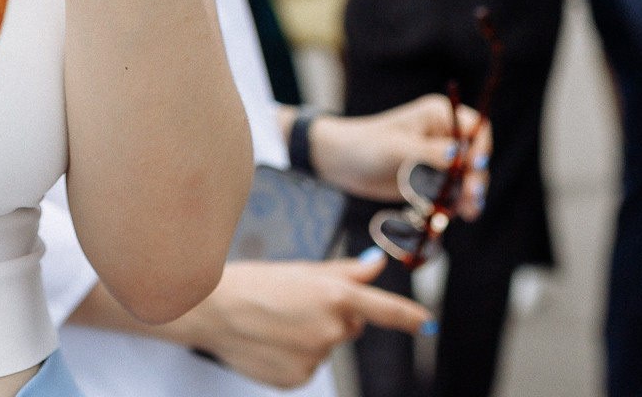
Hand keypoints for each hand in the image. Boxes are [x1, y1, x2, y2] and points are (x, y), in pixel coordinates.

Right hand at [179, 259, 429, 386]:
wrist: (213, 310)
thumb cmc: (255, 283)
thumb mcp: (302, 270)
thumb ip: (345, 271)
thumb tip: (376, 263)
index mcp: (334, 295)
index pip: (385, 310)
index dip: (411, 318)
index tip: (429, 324)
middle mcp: (330, 328)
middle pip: (350, 326)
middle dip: (333, 316)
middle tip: (297, 304)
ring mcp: (315, 357)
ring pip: (328, 346)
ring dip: (312, 336)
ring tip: (278, 322)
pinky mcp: (299, 377)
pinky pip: (309, 366)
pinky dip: (295, 355)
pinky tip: (272, 342)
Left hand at [308, 95, 490, 210]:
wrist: (342, 163)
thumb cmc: (366, 145)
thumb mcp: (398, 149)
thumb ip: (430, 153)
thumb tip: (461, 154)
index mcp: (439, 116)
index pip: (474, 130)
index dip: (480, 149)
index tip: (475, 168)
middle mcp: (443, 135)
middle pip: (474, 158)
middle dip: (474, 179)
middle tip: (471, 199)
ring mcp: (438, 158)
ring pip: (465, 178)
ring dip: (466, 196)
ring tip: (467, 213)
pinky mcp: (430, 177)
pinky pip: (450, 192)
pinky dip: (453, 204)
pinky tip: (451, 216)